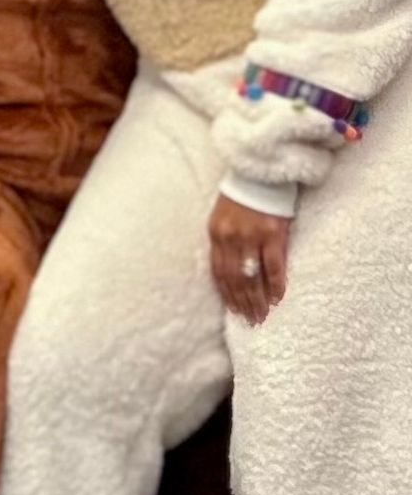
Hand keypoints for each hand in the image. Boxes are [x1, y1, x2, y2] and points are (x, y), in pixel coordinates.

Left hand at [208, 193, 289, 323]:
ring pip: (252, 276)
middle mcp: (230, 237)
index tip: (234, 311)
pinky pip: (274, 265)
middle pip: (234, 278)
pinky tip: (277, 298)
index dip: (226, 294)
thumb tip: (230, 271)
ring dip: (257, 299)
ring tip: (262, 315)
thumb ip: (224, 242)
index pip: (218, 272)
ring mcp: (251, 236)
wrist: (259, 173)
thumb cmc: (242, 197)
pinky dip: (275, 284)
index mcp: (215, 233)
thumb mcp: (223, 217)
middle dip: (242, 302)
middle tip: (251, 321)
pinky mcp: (273, 234)